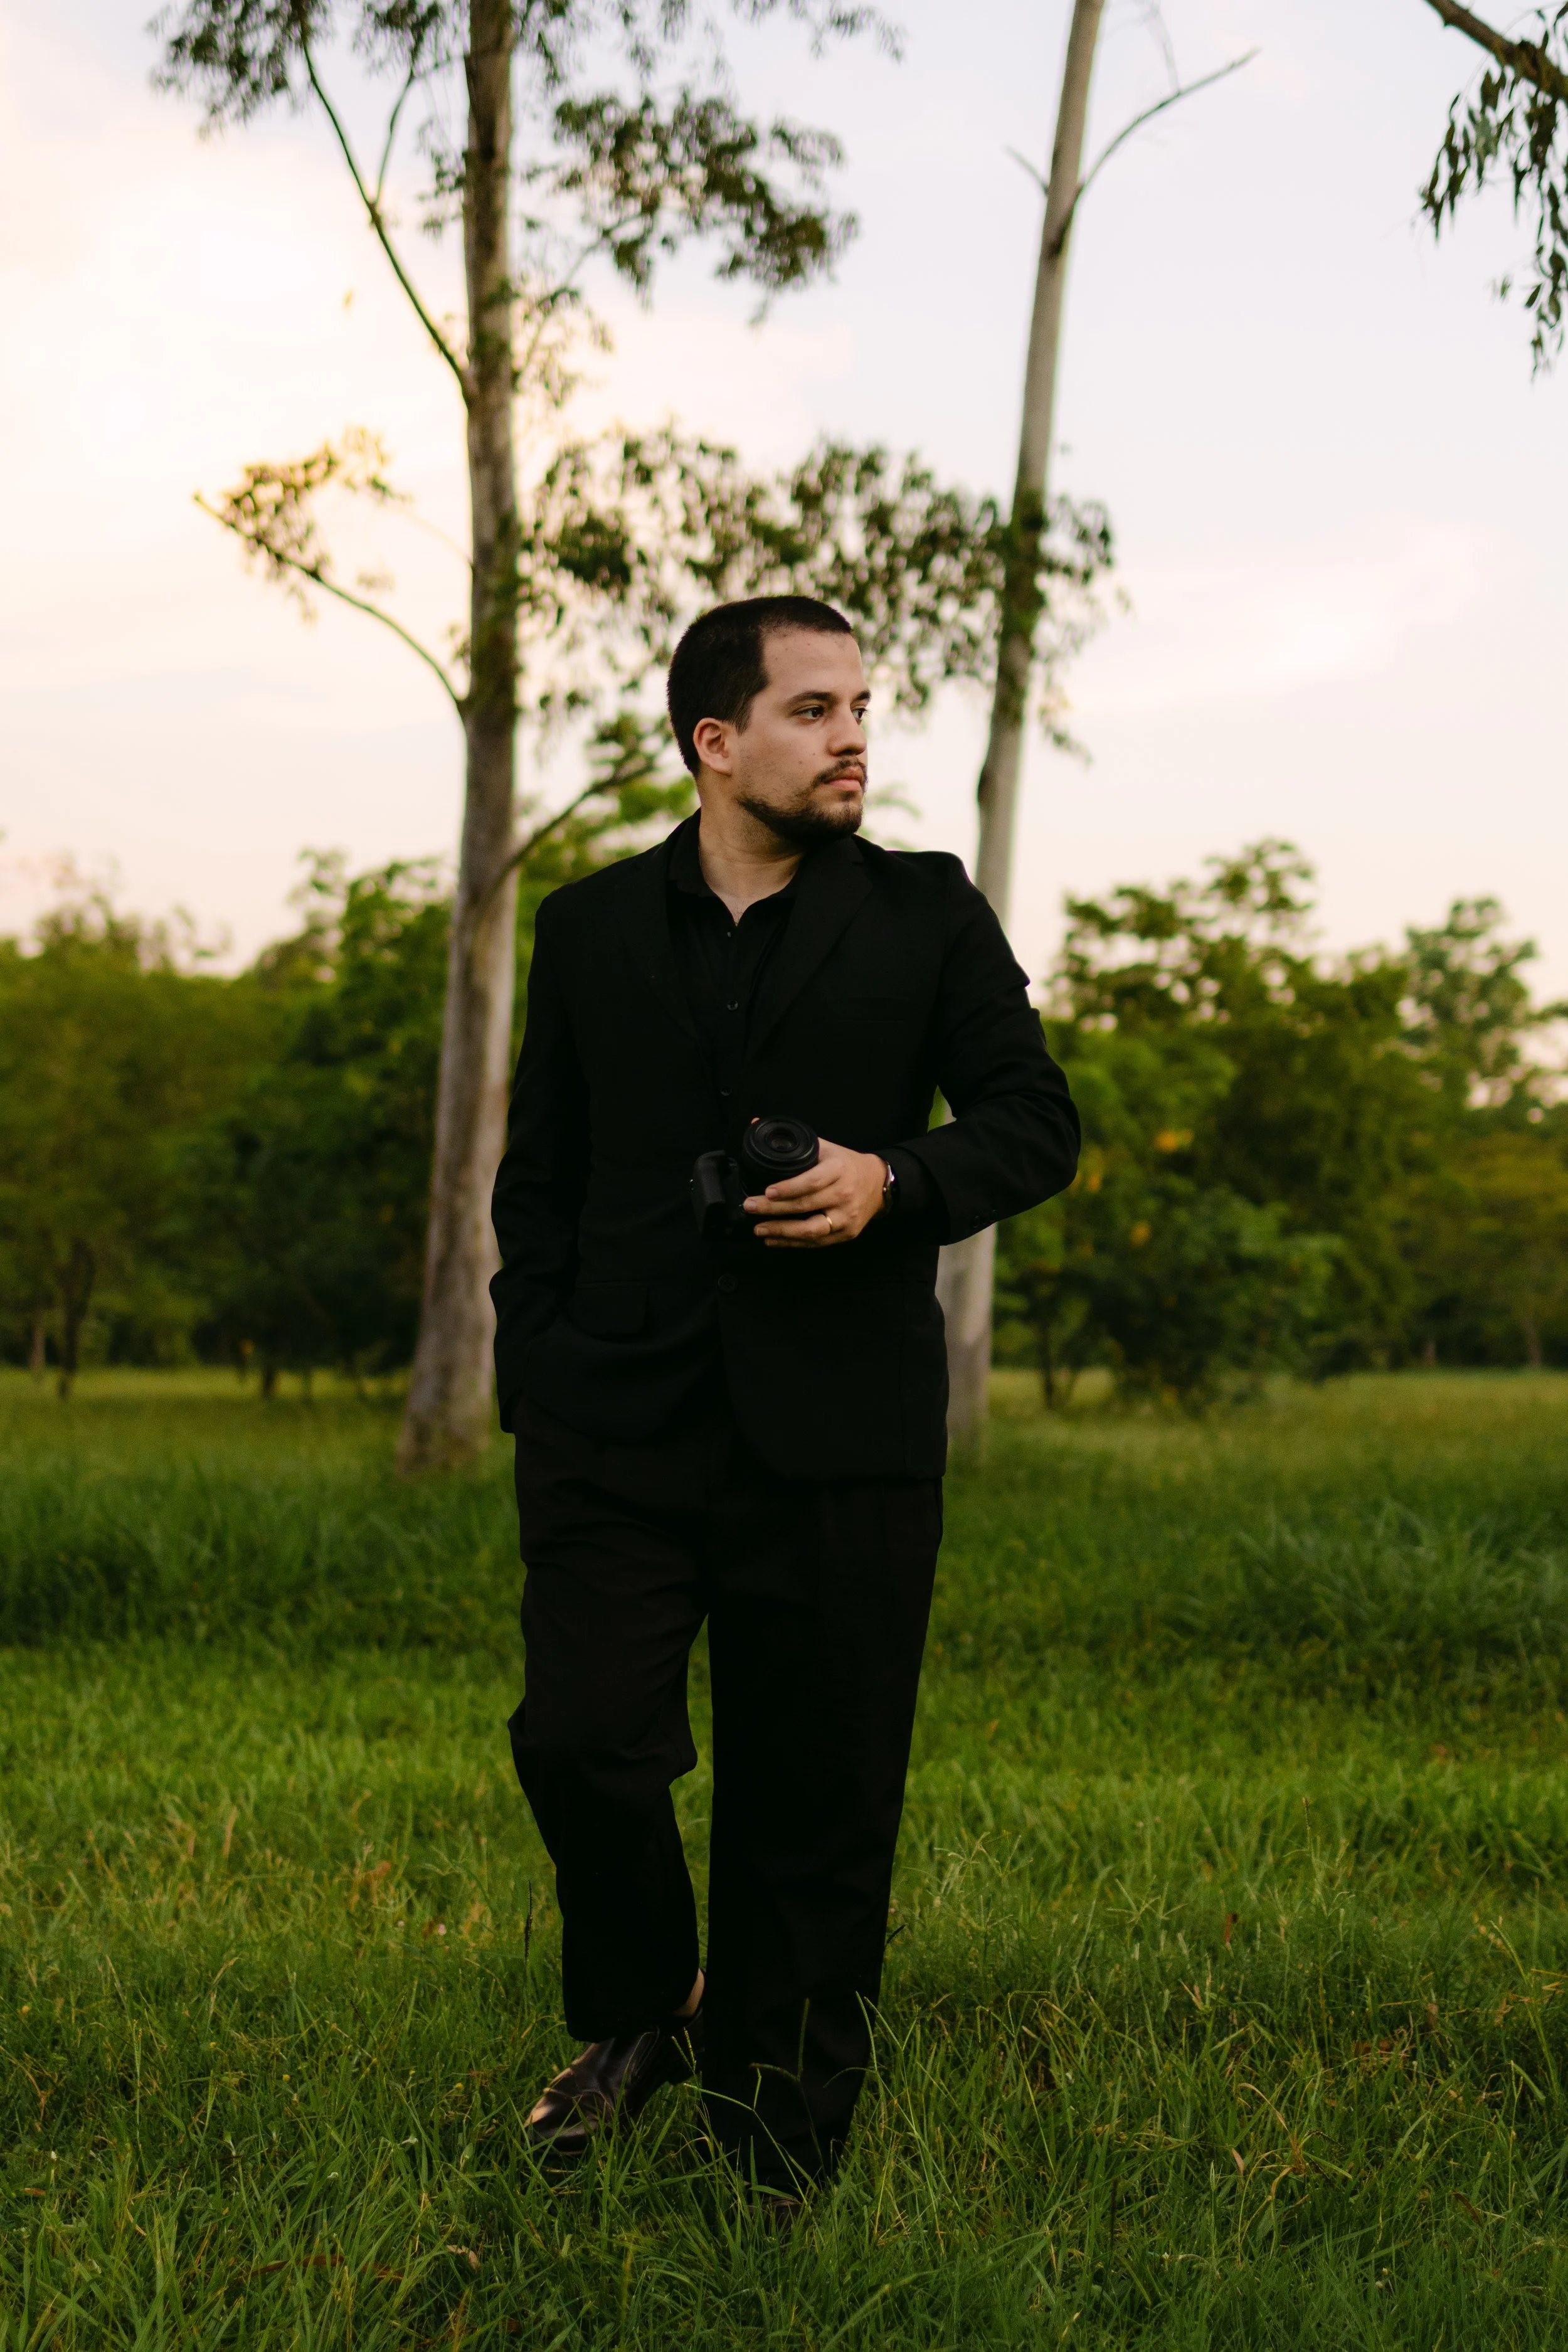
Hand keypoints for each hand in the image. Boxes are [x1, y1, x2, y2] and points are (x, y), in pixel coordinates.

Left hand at [745, 1136, 886, 1248]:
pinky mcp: (846, 1233)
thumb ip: (795, 1142)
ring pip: (811, 1230)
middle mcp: (844, 1194)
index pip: (812, 1181)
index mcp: (839, 1170)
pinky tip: (773, 1239)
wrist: (878, 1183)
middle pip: (806, 1206)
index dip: (788, 1189)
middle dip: (774, 1209)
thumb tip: (756, 1124)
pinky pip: (816, 1242)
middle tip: (751, 1207)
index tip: (768, 1191)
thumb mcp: (826, 1148)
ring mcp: (846, 1217)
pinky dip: (792, 1243)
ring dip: (781, 1231)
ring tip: (758, 1228)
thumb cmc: (846, 1164)